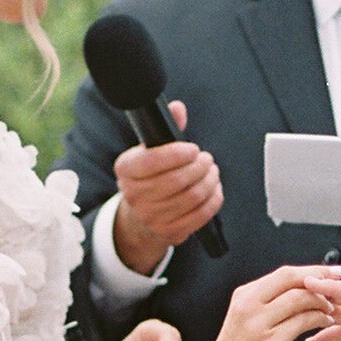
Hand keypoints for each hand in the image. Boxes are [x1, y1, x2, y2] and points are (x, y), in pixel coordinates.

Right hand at [112, 105, 222, 272]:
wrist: (142, 214)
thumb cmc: (152, 174)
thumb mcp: (152, 150)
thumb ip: (166, 129)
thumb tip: (178, 108)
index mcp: (125, 169)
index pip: (151, 161)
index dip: (176, 153)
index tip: (193, 149)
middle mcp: (132, 195)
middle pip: (175, 180)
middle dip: (199, 167)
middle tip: (207, 159)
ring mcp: (150, 217)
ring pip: (191, 197)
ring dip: (209, 181)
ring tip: (212, 172)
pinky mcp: (169, 232)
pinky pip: (199, 215)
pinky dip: (213, 200)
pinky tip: (214, 189)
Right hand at [199, 268, 334, 340]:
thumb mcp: (244, 319)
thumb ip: (266, 304)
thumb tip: (298, 292)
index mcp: (245, 296)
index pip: (284, 273)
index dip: (311, 269)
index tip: (329, 270)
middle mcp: (250, 305)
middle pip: (292, 279)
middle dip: (321, 278)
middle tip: (337, 283)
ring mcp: (259, 324)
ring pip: (299, 299)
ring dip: (322, 302)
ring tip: (330, 309)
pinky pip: (301, 323)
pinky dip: (318, 320)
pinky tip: (324, 324)